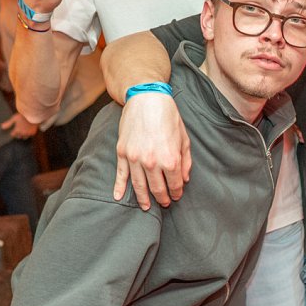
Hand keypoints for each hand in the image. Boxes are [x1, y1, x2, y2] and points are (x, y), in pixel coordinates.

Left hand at [1, 112, 37, 139]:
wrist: (33, 115)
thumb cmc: (23, 116)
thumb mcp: (14, 118)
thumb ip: (8, 123)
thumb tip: (1, 127)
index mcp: (17, 130)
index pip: (13, 135)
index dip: (12, 132)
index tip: (13, 130)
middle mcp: (22, 133)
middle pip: (18, 137)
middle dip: (17, 134)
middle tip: (17, 130)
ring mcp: (28, 134)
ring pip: (24, 137)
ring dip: (23, 135)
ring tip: (23, 131)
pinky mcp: (33, 133)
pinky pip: (30, 136)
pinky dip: (28, 134)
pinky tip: (28, 130)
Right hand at [112, 92, 191, 209]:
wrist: (146, 99)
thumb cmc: (168, 117)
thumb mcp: (184, 138)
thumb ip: (185, 160)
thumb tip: (185, 178)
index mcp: (170, 159)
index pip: (174, 183)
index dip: (177, 192)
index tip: (177, 196)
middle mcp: (152, 162)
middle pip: (157, 188)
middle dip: (162, 198)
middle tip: (165, 203)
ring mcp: (135, 159)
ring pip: (139, 186)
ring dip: (144, 198)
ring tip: (147, 206)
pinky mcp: (123, 153)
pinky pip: (121, 175)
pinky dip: (119, 188)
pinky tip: (119, 198)